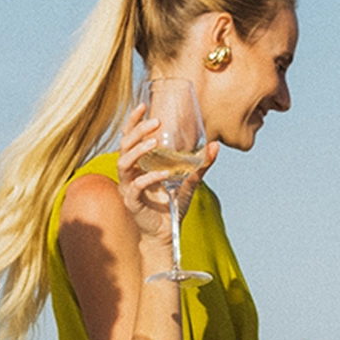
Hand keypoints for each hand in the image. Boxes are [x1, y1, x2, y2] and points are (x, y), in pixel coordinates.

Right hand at [116, 104, 216, 245]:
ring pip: (123, 163)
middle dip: (137, 131)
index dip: (133, 121)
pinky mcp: (132, 202)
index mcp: (138, 164)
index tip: (144, 106)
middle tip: (156, 122)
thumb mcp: (189, 182)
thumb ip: (200, 165)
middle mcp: (130, 173)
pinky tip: (164, 174)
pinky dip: (149, 178)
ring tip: (153, 143)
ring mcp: (128, 187)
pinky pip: (136, 186)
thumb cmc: (172, 206)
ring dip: (138, 151)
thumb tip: (215, 145)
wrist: (166, 234)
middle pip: (123, 146)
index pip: (129, 138)